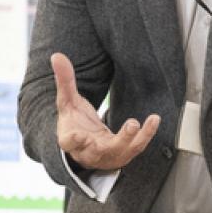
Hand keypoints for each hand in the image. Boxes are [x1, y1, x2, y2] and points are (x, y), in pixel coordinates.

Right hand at [52, 53, 159, 171]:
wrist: (85, 147)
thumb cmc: (75, 124)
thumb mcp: (67, 102)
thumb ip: (64, 81)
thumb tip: (57, 56)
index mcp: (71, 140)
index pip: (69, 142)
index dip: (74, 140)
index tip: (79, 136)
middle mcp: (89, 153)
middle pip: (100, 151)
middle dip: (117, 141)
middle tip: (131, 125)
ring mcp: (107, 156)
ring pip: (122, 150)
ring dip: (135, 138)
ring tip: (144, 122)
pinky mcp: (122, 155)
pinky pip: (136, 147)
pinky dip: (146, 135)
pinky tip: (154, 120)